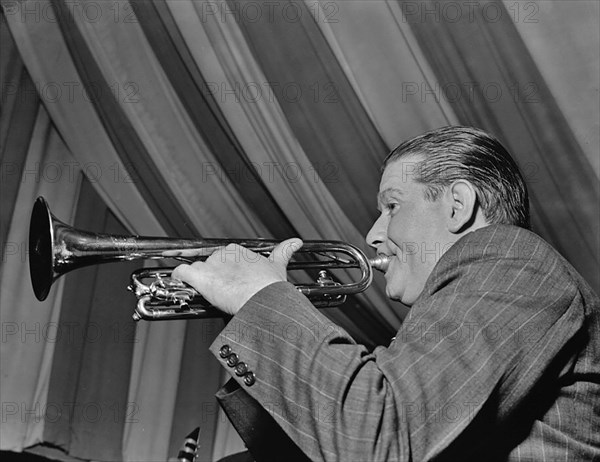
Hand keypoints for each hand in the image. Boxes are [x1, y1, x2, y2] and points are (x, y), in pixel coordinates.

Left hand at [171, 238, 302, 315]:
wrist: (264, 299)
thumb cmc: (271, 287)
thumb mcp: (279, 266)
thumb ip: (284, 251)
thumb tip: (296, 241)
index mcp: (239, 251)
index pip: (225, 258)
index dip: (226, 272)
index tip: (230, 283)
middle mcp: (224, 254)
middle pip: (210, 265)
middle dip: (213, 277)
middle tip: (221, 293)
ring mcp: (211, 265)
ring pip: (198, 269)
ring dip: (198, 280)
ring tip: (204, 294)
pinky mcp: (200, 276)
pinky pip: (181, 272)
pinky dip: (178, 278)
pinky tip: (180, 284)